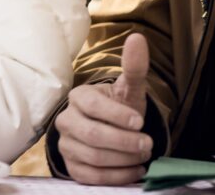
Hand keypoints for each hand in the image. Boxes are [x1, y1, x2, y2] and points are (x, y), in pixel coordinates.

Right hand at [57, 33, 152, 184]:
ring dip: (123, 160)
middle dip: (124, 142)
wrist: (112, 128)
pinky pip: (90, 176)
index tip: (140, 122)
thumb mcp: (130, 88)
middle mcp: (67, 120)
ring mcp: (66, 144)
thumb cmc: (121, 106)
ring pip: (93, 157)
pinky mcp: (71, 166)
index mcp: (79, 96)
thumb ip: (134, 66)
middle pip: (92, 135)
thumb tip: (137, 38)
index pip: (93, 106)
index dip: (117, 115)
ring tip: (143, 156)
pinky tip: (135, 171)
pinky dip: (116, 176)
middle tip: (148, 144)